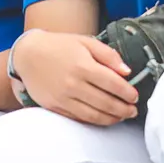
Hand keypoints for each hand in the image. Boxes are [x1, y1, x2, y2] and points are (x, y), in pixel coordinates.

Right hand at [11, 30, 137, 125]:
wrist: (28, 55)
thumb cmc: (59, 46)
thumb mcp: (85, 42)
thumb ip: (108, 55)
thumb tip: (127, 72)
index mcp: (82, 65)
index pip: (113, 84)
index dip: (127, 92)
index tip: (135, 96)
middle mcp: (73, 84)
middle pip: (106, 103)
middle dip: (124, 109)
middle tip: (133, 110)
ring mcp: (63, 98)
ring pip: (94, 115)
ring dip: (112, 118)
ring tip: (122, 116)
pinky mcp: (55, 107)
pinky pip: (79, 118)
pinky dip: (95, 121)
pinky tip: (104, 118)